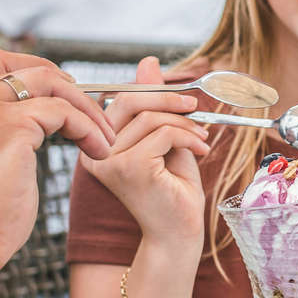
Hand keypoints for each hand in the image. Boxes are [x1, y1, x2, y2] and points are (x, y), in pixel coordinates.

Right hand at [0, 49, 115, 289]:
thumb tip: (38, 127)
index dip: (37, 72)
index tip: (66, 95)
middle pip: (26, 67)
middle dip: (69, 85)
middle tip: (96, 114)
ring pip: (51, 84)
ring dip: (86, 109)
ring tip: (104, 139)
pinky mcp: (9, 128)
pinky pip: (63, 112)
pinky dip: (88, 128)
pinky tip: (97, 150)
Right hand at [81, 57, 209, 245]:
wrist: (179, 234)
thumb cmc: (172, 189)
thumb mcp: (163, 137)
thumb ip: (153, 104)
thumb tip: (148, 63)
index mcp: (98, 144)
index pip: (119, 99)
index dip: (152, 92)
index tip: (183, 101)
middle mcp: (96, 152)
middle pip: (127, 100)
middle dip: (167, 98)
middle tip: (195, 107)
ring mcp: (109, 161)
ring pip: (151, 117)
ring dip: (185, 123)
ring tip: (202, 138)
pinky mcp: (130, 168)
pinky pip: (163, 133)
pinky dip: (189, 136)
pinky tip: (201, 149)